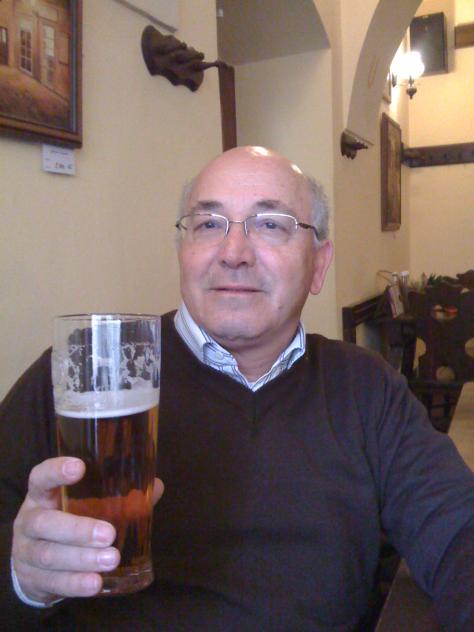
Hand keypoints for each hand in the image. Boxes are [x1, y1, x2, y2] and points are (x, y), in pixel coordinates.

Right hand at [12, 457, 163, 604]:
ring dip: (82, 559)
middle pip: (45, 523)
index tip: (79, 467)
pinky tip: (96, 583)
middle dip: (77, 529)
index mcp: (42, 496)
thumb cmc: (67, 522)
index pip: (40, 477)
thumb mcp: (83, 506)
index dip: (56, 471)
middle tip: (109, 534)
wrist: (32, 563)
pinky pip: (53, 582)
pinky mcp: (31, 579)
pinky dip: (75, 583)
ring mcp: (26, 552)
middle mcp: (29, 521)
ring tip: (111, 559)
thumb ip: (116, 497)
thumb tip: (154, 486)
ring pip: (49, 555)